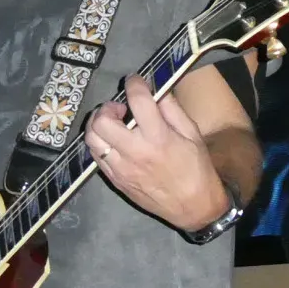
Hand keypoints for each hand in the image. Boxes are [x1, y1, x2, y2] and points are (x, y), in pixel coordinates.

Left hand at [85, 74, 228, 231]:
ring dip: (97, 124)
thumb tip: (156, 90)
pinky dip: (99, 142)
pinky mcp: (114, 179)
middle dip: (107, 107)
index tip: (134, 80)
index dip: (134, 84)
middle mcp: (135, 151)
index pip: (138, 102)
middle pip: (103, 121)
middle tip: (119, 108)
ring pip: (92, 138)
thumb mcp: (192, 134)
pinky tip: (111, 140)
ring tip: (111, 122)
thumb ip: (172, 110)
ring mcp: (121, 167)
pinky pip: (95, 155)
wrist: (192, 207)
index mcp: (158, 137)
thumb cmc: (196, 168)